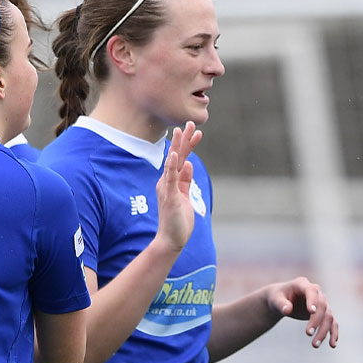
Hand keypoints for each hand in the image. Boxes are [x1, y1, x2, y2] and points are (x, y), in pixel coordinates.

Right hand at [153, 122, 201, 253]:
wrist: (171, 238)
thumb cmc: (178, 219)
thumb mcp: (185, 196)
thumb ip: (185, 180)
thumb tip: (189, 164)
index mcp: (171, 181)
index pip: (181, 159)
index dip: (188, 145)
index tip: (196, 132)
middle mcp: (166, 181)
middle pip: (176, 156)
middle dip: (184, 139)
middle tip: (190, 123)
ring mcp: (167, 187)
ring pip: (173, 162)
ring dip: (178, 146)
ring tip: (182, 131)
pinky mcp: (169, 195)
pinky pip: (170, 178)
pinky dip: (172, 165)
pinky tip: (175, 154)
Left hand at [266, 276, 338, 347]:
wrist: (281, 300)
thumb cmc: (277, 298)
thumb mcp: (275, 300)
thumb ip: (280, 304)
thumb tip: (287, 310)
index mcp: (303, 284)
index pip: (311, 291)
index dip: (313, 300)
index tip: (311, 312)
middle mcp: (316, 292)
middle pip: (322, 306)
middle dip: (316, 321)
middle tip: (307, 333)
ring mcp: (321, 303)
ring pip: (328, 317)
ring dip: (324, 331)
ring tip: (314, 345)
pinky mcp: (324, 313)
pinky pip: (332, 323)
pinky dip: (333, 333)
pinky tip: (332, 344)